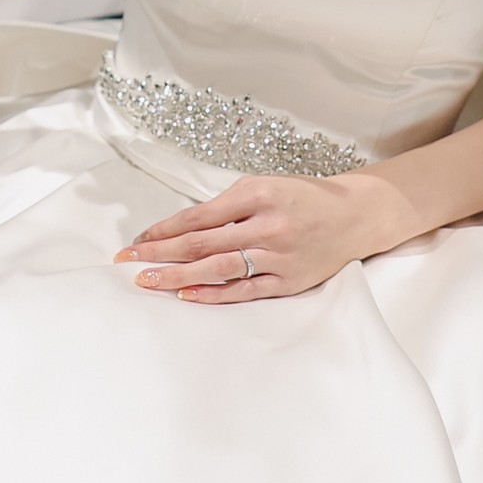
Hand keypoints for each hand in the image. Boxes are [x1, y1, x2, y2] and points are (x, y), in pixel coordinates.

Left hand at [115, 173, 415, 303]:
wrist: (354, 217)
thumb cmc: (303, 198)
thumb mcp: (265, 186)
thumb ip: (227, 206)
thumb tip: (181, 229)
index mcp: (258, 194)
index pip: (199, 215)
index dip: (164, 229)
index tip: (138, 240)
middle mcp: (267, 225)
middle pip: (202, 243)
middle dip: (160, 253)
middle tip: (128, 261)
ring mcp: (278, 257)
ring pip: (218, 268)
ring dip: (178, 276)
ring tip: (148, 281)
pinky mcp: (288, 282)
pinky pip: (243, 291)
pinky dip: (213, 294)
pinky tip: (186, 295)